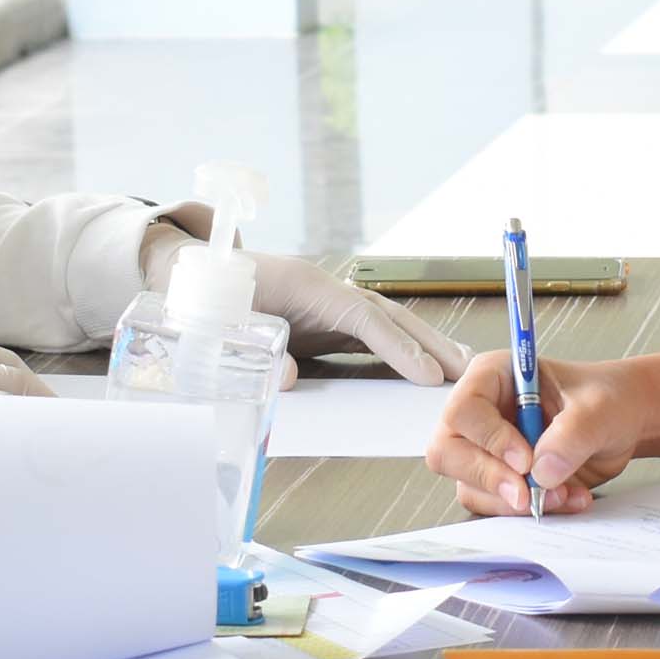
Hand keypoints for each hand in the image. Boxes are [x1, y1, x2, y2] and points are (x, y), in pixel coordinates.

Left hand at [141, 211, 467, 382]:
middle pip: (388, 314)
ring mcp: (329, 304)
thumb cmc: (207, 301)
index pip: (362, 317)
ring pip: (387, 322)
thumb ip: (256, 352)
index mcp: (303, 287)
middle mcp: (325, 291)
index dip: (397, 346)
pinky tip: (423, 372)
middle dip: (428, 342)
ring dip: (424, 345)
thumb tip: (289, 380)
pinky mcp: (327, 320)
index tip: (427, 374)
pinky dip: (400, 350)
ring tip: (461, 371)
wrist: (192, 278)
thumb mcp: (225, 327)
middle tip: (467, 372)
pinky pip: (371, 335)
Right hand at [426, 346, 645, 513]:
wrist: (622, 423)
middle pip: (448, 453)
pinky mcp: (500, 479)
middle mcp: (480, 414)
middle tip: (529, 494)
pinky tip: (567, 497)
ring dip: (515, 501)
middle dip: (490, 479)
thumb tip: (541, 471)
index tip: (525, 460)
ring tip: (563, 494)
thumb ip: (573, 434)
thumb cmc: (606, 399)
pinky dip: (530, 510)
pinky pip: (496, 505)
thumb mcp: (599, 409)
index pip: (464, 411)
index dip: (489, 439)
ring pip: (470, 486)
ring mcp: (486, 449)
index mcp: (493, 377)